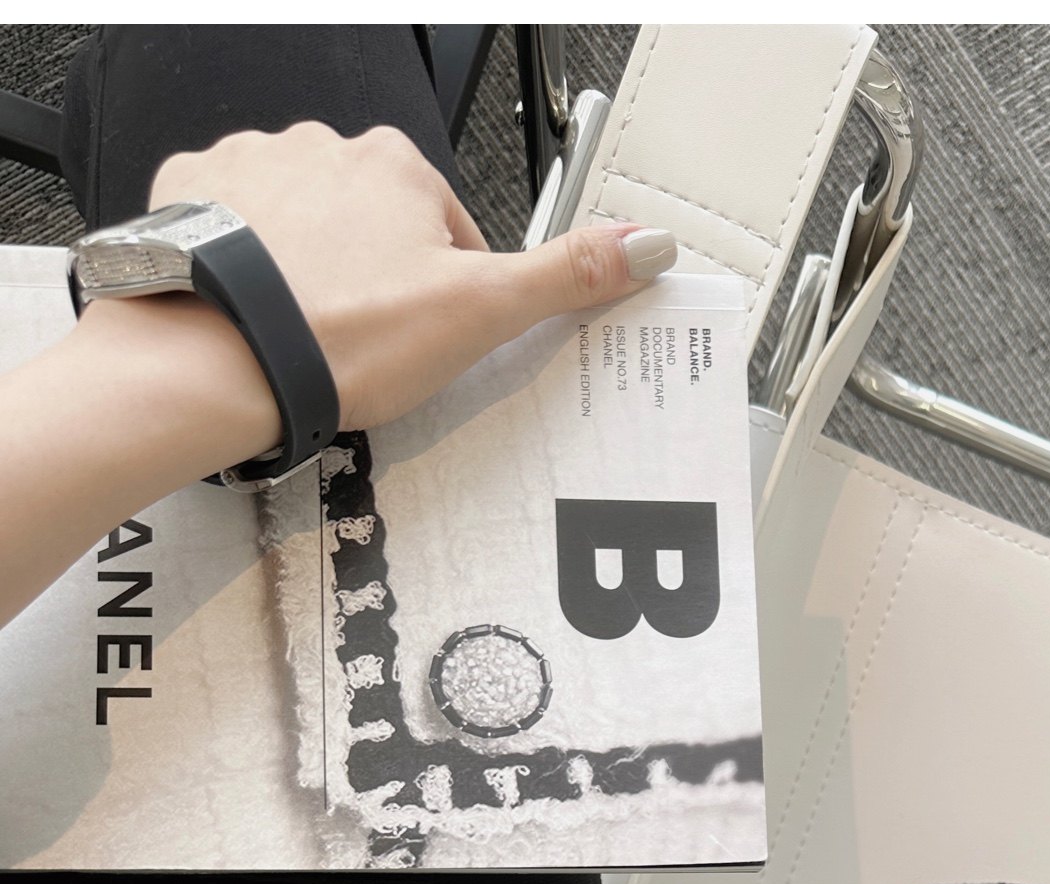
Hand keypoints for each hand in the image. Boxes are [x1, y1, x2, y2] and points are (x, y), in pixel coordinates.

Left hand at [0, 121, 677, 629]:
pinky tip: (253, 310)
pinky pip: (229, 221)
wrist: (218, 358)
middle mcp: (324, 146)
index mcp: (398, 166)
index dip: (449, 290)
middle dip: (376, 278)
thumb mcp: (477, 314)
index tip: (433, 336)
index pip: (447, 226)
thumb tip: (646, 244)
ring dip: (309, 268)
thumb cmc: (342, 337)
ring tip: (307, 336)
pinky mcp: (190, 193)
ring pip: (302, 219)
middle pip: (373, 220)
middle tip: (368, 346)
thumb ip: (563, 277)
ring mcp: (252, 165)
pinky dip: (244, 263)